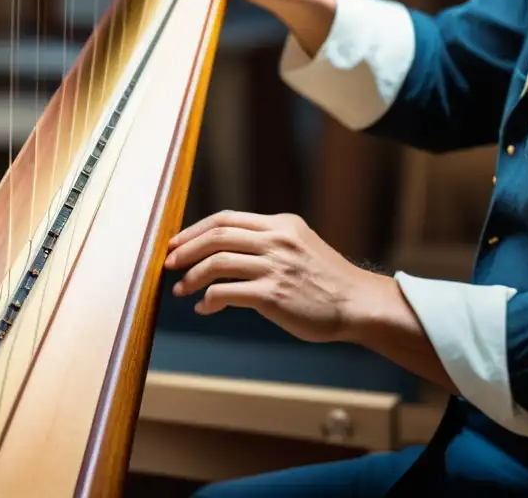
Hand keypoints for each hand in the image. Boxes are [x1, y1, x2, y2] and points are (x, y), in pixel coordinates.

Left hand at [164, 210, 372, 343]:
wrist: (358, 304)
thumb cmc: (326, 280)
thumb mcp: (299, 245)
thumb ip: (266, 241)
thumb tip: (220, 250)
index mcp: (280, 224)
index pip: (225, 219)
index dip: (194, 230)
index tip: (175, 243)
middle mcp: (276, 240)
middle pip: (216, 236)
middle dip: (185, 250)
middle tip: (168, 265)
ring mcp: (275, 266)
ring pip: (217, 262)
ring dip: (192, 277)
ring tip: (181, 290)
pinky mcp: (273, 294)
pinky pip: (226, 292)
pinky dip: (208, 300)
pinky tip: (205, 308)